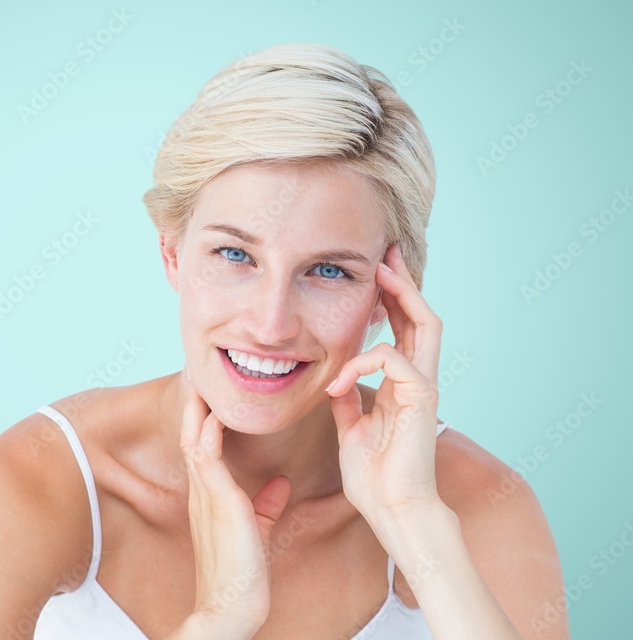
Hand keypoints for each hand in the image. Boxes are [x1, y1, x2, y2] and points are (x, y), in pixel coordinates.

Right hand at [179, 372, 290, 636]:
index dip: (203, 414)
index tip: (210, 387)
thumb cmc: (243, 572)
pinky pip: (207, 456)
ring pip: (194, 437)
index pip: (202, 443)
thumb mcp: (258, 528)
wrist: (232, 608)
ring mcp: (207, 495)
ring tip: (199, 375)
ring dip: (196, 406)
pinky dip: (207, 430)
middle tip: (198, 369)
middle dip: (195, 401)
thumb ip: (266, 503)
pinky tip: (213, 410)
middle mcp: (202, 490)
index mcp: (210, 494)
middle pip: (191, 432)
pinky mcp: (219, 502)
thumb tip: (280, 482)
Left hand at [325, 243, 444, 531]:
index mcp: (402, 384)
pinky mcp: (422, 396)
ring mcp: (424, 385)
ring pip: (426, 323)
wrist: (391, 508)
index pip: (401, 329)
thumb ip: (348, 399)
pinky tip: (337, 383)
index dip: (390, 299)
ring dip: (402, 293)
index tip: (374, 272)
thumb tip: (334, 379)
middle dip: (403, 280)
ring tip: (379, 272)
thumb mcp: (350, 426)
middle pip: (420, 315)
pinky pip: (392, 358)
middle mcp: (419, 378)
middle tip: (384, 251)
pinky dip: (361, 361)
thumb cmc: (374, 475)